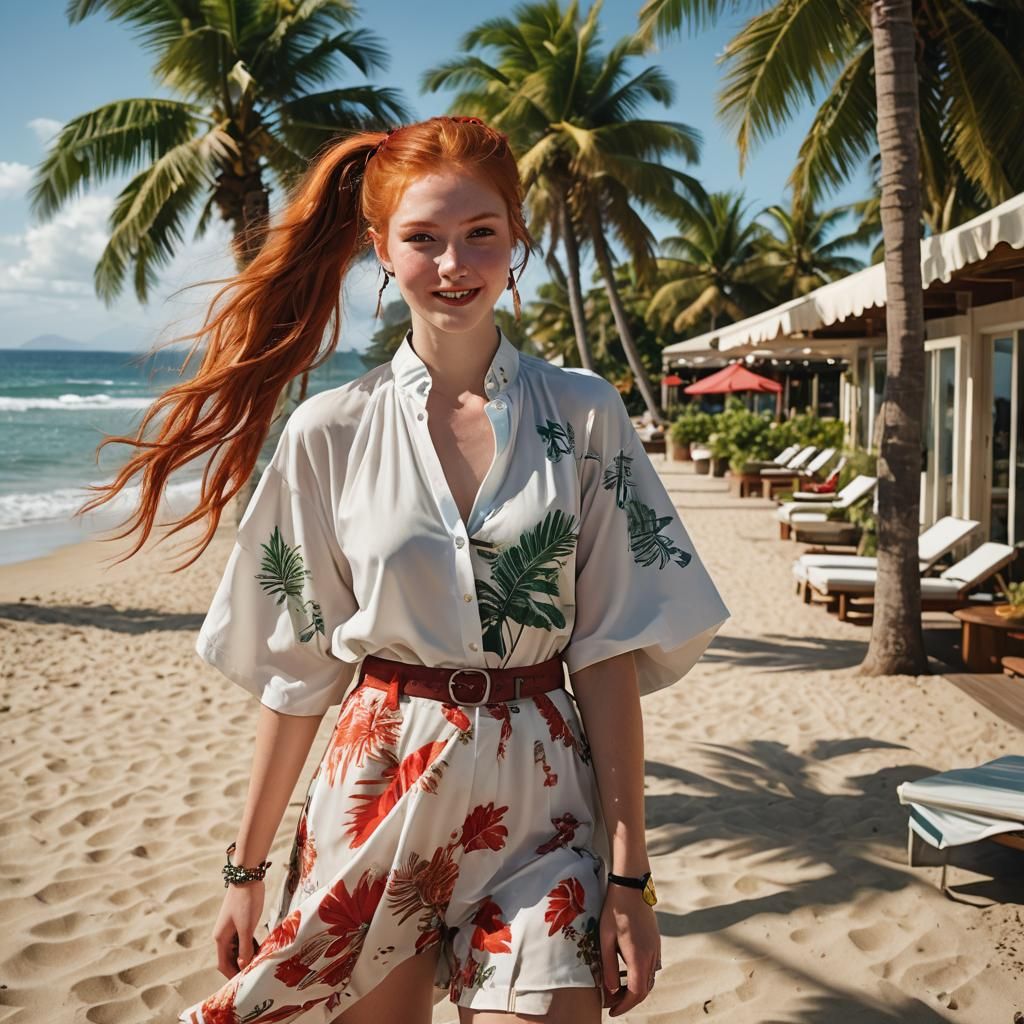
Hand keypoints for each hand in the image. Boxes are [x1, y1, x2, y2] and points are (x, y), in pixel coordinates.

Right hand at [212, 880, 265, 978]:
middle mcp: (223, 934)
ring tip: (259, 961)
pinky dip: (249, 945)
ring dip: (245, 955)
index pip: (223, 963)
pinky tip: (260, 947)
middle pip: (229, 957)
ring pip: (236, 948)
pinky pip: (242, 938)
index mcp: (220, 938)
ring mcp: (230, 927)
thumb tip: (243, 966)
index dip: (232, 974)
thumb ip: (244, 948)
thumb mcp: (246, 927)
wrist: (248, 875)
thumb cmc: (246, 901)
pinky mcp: (239, 920)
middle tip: (254, 972)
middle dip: (240, 966)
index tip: (243, 982)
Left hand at [599, 883, 660, 1016]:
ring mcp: (656, 948)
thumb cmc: (615, 911)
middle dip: (628, 1000)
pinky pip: (651, 967)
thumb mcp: (605, 939)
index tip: (611, 1010)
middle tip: (611, 1002)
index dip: (624, 1005)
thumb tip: (612, 990)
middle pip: (644, 989)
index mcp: (639, 957)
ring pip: (649, 979)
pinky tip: (626, 971)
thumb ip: (609, 967)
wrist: (632, 887)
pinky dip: (640, 976)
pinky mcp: (655, 942)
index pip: (636, 993)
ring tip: (617, 989)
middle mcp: (652, 956)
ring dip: (635, 989)